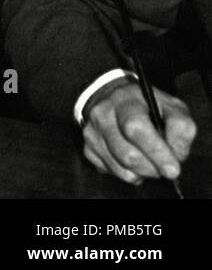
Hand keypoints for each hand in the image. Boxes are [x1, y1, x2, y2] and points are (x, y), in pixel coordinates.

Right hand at [82, 78, 196, 183]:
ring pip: (120, 167)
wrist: (112, 97)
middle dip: (152, 168)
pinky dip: (127, 172)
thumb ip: (181, 127)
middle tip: (164, 167)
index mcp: (125, 100)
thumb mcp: (171, 106)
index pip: (135, 128)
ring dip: (141, 172)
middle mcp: (102, 114)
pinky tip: (133, 159)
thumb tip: (175, 154)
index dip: (156, 151)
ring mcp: (91, 131)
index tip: (173, 169)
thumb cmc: (147, 105)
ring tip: (149, 161)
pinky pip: (110, 172)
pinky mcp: (87, 147)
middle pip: (127, 154)